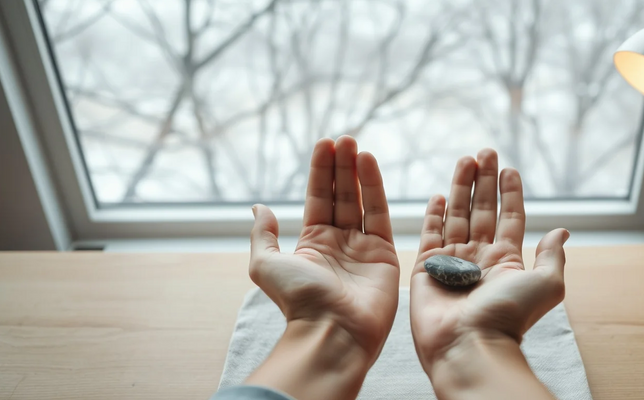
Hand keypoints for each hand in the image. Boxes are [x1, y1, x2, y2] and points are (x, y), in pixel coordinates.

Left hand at [246, 136, 398, 399]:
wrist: (331, 330)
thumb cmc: (297, 300)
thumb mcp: (265, 264)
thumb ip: (263, 234)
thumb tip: (258, 207)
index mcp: (312, 243)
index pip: (318, 198)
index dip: (320, 171)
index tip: (324, 144)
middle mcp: (338, 242)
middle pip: (341, 195)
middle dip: (340, 166)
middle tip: (343, 139)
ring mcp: (363, 246)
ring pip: (361, 200)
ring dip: (357, 172)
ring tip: (355, 145)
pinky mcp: (385, 252)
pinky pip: (380, 214)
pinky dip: (375, 187)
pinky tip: (369, 163)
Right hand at [410, 149, 567, 397]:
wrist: (469, 343)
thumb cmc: (508, 316)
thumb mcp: (546, 284)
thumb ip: (551, 255)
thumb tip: (562, 231)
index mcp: (507, 259)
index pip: (510, 217)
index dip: (511, 193)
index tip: (510, 169)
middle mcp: (479, 257)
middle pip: (482, 209)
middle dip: (484, 180)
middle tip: (485, 151)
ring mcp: (452, 260)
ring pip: (458, 214)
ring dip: (461, 186)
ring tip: (465, 160)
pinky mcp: (427, 267)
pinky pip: (430, 233)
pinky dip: (434, 214)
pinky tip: (438, 195)